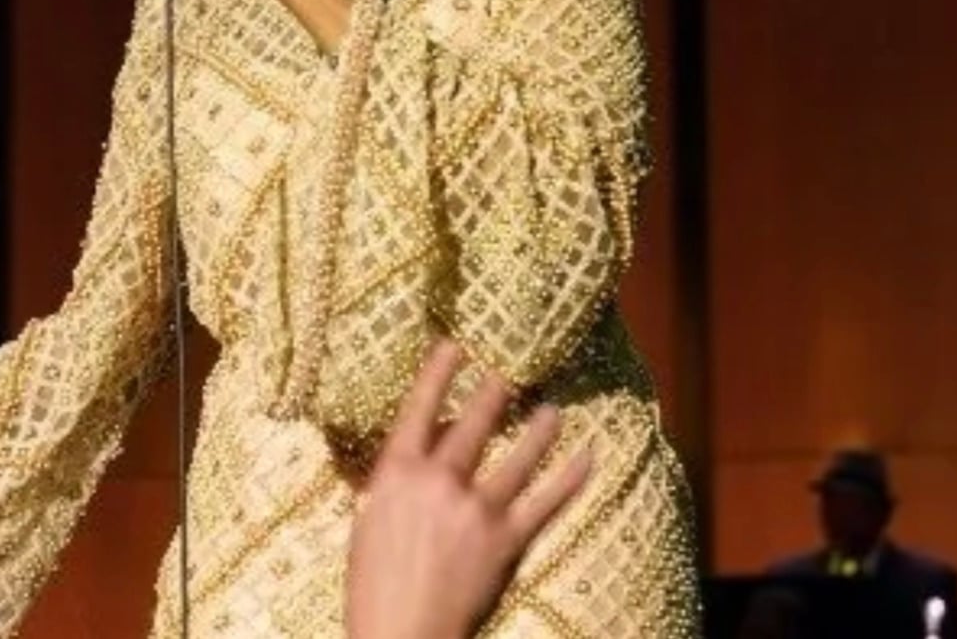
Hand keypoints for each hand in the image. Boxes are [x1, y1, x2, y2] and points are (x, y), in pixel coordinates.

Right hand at [344, 341, 592, 638]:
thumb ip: (397, 480)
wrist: (400, 633)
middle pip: (473, 422)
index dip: (438, 373)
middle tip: (510, 371)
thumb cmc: (374, 581)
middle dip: (494, 392)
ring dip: (539, 428)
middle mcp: (438, 482)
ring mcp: (476, 510)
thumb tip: (428, 446)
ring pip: (518, 455)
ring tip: (552, 409)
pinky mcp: (506, 540)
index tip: (455, 346)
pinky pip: (547, 500)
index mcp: (396, 474)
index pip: (418, 409)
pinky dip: (571, 476)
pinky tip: (587, 455)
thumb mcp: (369, 519)